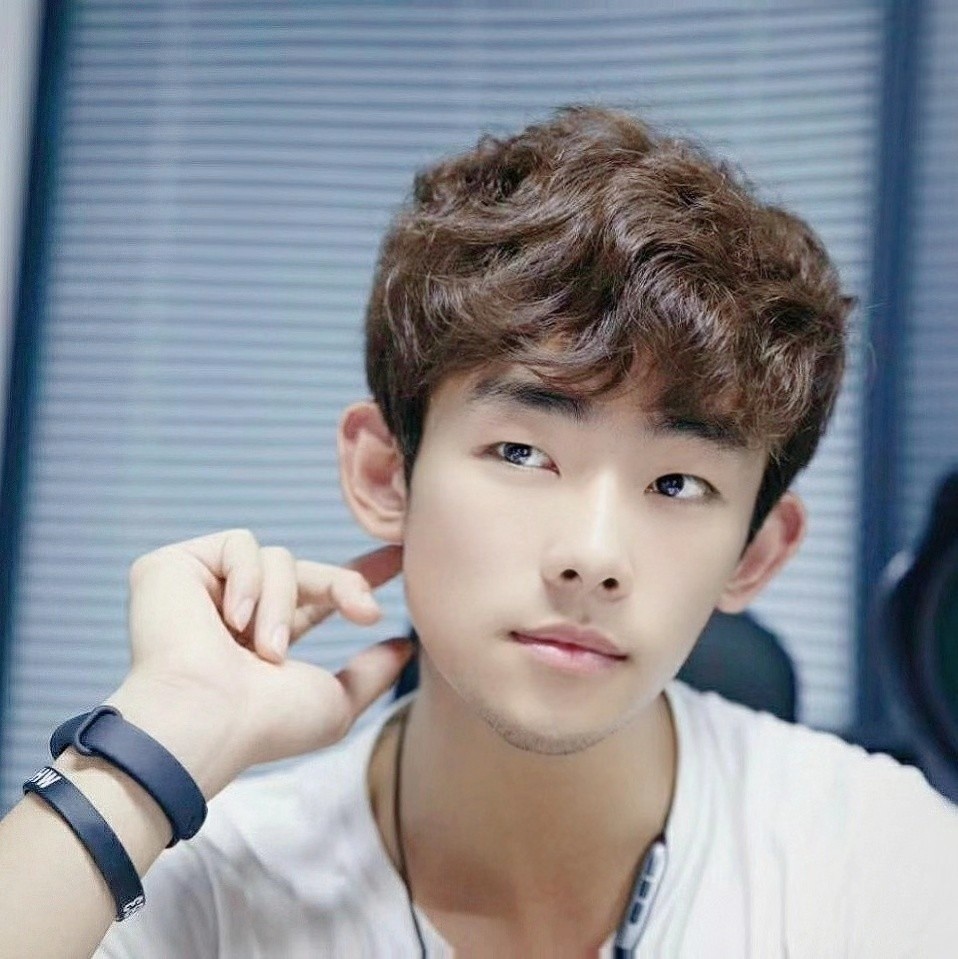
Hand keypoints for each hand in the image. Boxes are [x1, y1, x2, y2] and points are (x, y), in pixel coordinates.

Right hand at [107, 529, 412, 796]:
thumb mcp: (334, 703)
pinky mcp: (173, 567)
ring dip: (283, 604)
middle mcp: (233, 613)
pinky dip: (248, 580)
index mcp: (265, 641)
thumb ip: (371, 674)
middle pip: (303, 570)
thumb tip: (405, 647)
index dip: (353, 577)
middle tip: (366, 612)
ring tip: (266, 650)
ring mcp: (202, 589)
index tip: (397, 559)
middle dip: (343, 584)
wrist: (206, 718)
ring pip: (278, 559)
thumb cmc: (266, 724)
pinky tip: (232, 620)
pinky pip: (239, 545)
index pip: (314, 597)